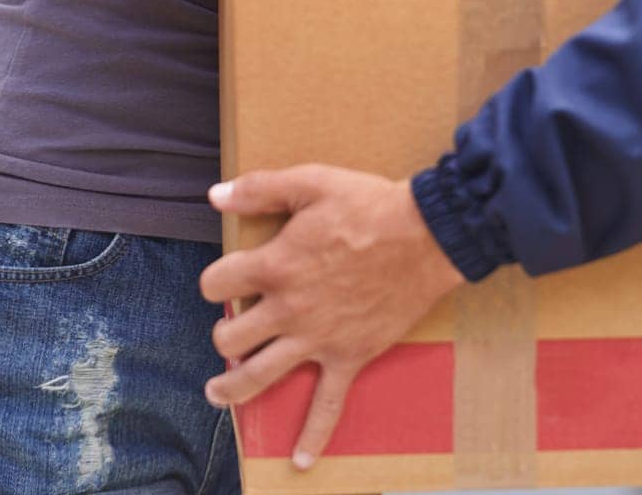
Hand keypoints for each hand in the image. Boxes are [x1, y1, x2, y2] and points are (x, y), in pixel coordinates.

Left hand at [200, 164, 465, 469]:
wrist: (426, 236)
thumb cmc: (370, 205)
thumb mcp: (313, 182)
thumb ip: (261, 188)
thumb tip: (215, 195)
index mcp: (277, 264)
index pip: (218, 283)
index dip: (216, 278)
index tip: (226, 276)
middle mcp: (289, 309)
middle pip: (230, 337)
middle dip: (224, 332)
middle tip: (233, 327)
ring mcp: (317, 338)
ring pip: (258, 376)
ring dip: (232, 388)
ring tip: (218, 391)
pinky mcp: (348, 357)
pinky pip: (328, 406)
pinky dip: (313, 436)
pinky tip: (300, 459)